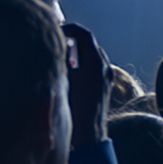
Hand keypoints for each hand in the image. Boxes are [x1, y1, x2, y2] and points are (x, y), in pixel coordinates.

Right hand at [62, 20, 109, 137]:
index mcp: (95, 62)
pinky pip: (95, 66)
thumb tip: (55, 47)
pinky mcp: (106, 85)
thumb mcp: (63, 80)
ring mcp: (107, 76)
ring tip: (62, 56)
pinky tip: (71, 72)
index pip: (84, 34)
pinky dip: (83, 63)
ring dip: (78, 52)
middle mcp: (104, 67)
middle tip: (57, 41)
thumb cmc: (74, 109)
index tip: (56, 31)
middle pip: (90, 43)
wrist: (89, 134)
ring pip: (93, 55)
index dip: (69, 28)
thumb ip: (61, 60)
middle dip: (73, 39)